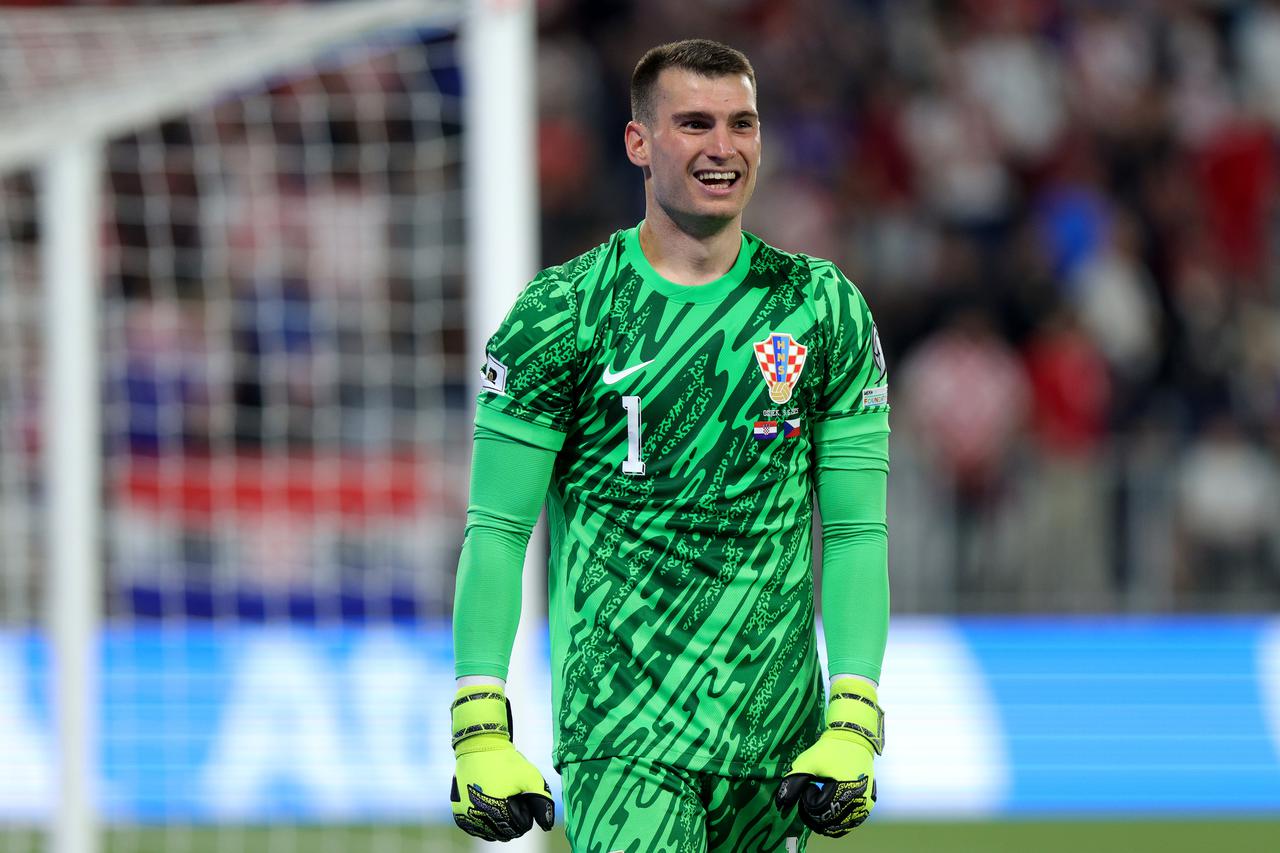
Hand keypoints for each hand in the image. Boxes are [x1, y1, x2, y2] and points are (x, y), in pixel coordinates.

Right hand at [450, 685, 554, 841]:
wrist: (480, 745)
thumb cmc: (506, 761)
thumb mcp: (530, 776)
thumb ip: (542, 800)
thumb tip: (547, 825)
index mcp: (499, 810)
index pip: (519, 828)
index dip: (525, 815)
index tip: (522, 800)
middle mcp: (480, 816)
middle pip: (503, 832)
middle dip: (511, 821)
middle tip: (511, 800)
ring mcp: (467, 815)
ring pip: (488, 833)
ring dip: (497, 824)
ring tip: (500, 804)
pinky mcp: (458, 812)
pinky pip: (473, 829)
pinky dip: (482, 825)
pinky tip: (488, 813)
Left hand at [775, 677, 883, 836]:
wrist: (854, 739)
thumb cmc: (830, 749)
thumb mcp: (807, 763)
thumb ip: (793, 782)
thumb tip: (781, 804)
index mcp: (844, 791)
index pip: (819, 811)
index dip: (808, 801)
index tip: (810, 786)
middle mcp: (858, 802)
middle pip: (829, 822)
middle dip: (816, 813)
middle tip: (813, 793)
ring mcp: (865, 805)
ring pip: (840, 826)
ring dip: (826, 820)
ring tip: (821, 801)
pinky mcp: (868, 804)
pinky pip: (851, 822)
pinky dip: (838, 820)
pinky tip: (829, 810)